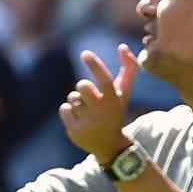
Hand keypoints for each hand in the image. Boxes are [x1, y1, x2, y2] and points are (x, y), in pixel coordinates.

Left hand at [60, 46, 140, 162]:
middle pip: (83, 86)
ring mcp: (88, 122)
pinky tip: (80, 120)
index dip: (95, 65)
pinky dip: (69, 111)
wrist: (109, 145)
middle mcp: (102, 112)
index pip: (104, 80)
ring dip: (77, 101)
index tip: (85, 53)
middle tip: (88, 94)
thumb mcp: (124, 93)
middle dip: (82, 87)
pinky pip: (64, 109)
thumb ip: (128, 69)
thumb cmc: (116, 111)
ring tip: (88, 112)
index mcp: (114, 100)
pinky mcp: (75, 131)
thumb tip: (122, 46)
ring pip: (72, 98)